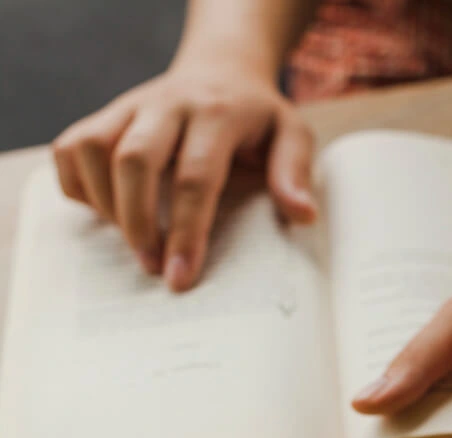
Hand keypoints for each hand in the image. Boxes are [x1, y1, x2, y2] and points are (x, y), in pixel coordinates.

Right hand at [52, 60, 315, 290]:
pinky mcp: (104, 116)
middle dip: (137, 223)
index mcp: (217, 113)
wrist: (222, 69)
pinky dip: (77, 187)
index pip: (196, 176)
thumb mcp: (291, 134)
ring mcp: (129, 107)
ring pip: (92, 149)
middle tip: (151, 268)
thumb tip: (302, 216)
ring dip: (105, 206)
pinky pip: (71, 149)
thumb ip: (294, 172)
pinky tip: (108, 214)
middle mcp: (167, 104)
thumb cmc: (256, 117)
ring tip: (133, 242)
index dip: (186, 232)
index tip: (180, 278)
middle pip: (134, 160)